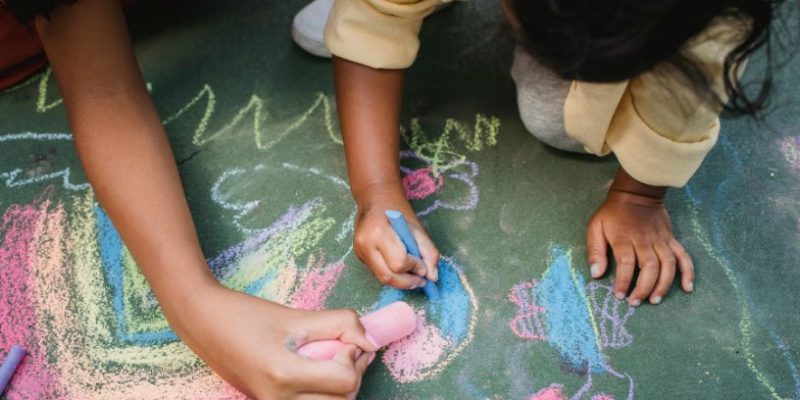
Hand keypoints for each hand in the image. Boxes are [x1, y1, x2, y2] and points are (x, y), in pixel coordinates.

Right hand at [167, 282, 376, 398]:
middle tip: (346, 349)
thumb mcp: (296, 316)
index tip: (344, 340)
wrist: (203, 323)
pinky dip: (324, 394)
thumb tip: (370, 341)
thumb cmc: (246, 315)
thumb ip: (339, 324)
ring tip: (334, 360)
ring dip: (342, 387)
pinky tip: (320, 373)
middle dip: (353, 373)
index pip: (345, 381)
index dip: (353, 357)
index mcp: (283, 375)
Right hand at [353, 182, 439, 288]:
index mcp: (379, 232)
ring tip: (413, 276)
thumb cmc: (397, 210)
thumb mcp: (417, 228)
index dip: (415, 268)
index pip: (399, 262)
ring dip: (400, 281)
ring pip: (382, 278)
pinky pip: (377, 272)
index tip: (424, 267)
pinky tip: (401, 269)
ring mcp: (359, 252)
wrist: (375, 198)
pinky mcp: (359, 256)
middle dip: (408, 282)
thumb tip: (432, 277)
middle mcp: (365, 245)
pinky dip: (392, 274)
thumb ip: (428, 252)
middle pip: (388, 276)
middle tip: (422, 280)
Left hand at [586, 190, 693, 306]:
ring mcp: (661, 240)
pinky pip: (683, 256)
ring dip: (664, 285)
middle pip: (650, 267)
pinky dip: (688, 272)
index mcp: (624, 238)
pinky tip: (688, 287)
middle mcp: (644, 241)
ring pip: (668, 265)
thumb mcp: (595, 227)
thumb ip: (595, 250)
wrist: (637, 193)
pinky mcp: (671, 239)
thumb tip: (596, 274)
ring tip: (655, 300)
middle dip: (644, 288)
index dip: (624, 281)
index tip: (620, 295)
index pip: (626, 263)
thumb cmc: (612, 213)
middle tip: (636, 302)